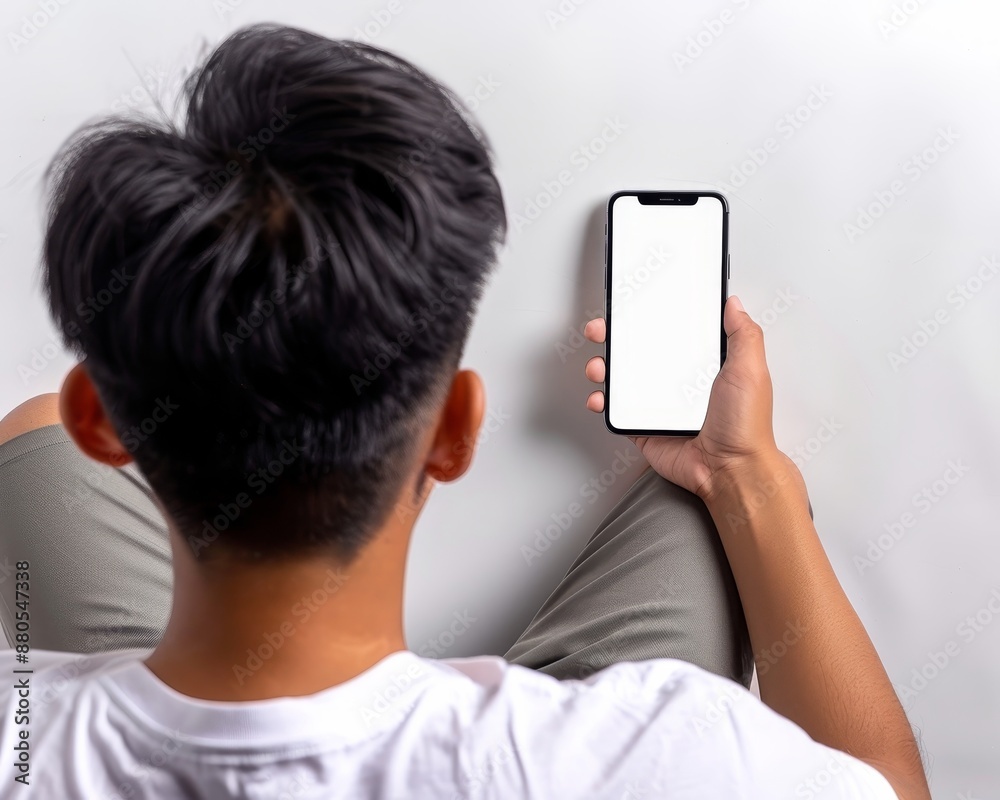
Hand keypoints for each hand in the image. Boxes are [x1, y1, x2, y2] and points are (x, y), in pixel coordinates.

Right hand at [584, 295, 784, 499]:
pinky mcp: (644, 427)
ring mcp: (659, 405)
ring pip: (622, 380)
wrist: (729, 470)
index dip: (650, 318)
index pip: (671, 333)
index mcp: (702, 365)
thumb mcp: (750, 370)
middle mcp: (678, 383)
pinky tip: (600, 397)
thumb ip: (743, 334)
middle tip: (603, 330)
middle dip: (615, 338)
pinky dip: (602, 403)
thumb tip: (733, 304)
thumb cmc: (745, 426)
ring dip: (603, 368)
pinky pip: (617, 412)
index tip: (632, 306)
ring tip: (598, 366)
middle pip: (639, 352)